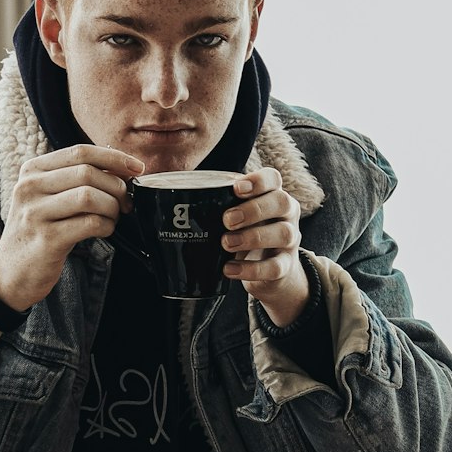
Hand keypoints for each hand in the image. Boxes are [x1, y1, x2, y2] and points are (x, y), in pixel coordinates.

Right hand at [0, 145, 144, 308]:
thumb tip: (120, 166)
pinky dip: (106, 226)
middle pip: (88, 172)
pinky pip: (90, 223)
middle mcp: (30, 187)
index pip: (80, 152)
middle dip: (117, 187)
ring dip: (112, 207)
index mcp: (32, 170)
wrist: (10, 274)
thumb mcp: (48, 198)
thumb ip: (76, 179)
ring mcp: (36, 213)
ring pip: (90, 196)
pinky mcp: (47, 239)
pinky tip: (104, 230)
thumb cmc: (38, 232)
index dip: (114, 157)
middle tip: (126, 203)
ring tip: (113, 218)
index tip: (137, 168)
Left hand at [221, 169, 311, 325]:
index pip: (273, 179)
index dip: (258, 181)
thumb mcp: (233, 216)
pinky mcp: (286, 267)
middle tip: (226, 220)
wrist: (268, 272)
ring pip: (284, 233)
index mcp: (272, 195)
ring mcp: (290, 240)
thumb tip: (162, 202)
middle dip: (253, 209)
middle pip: (282, 202)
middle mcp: (286, 214)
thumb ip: (212, 206)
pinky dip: (251, 269)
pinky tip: (229, 269)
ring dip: (253, 237)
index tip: (236, 188)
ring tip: (226, 243)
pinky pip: (275, 267)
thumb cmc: (244, 234)